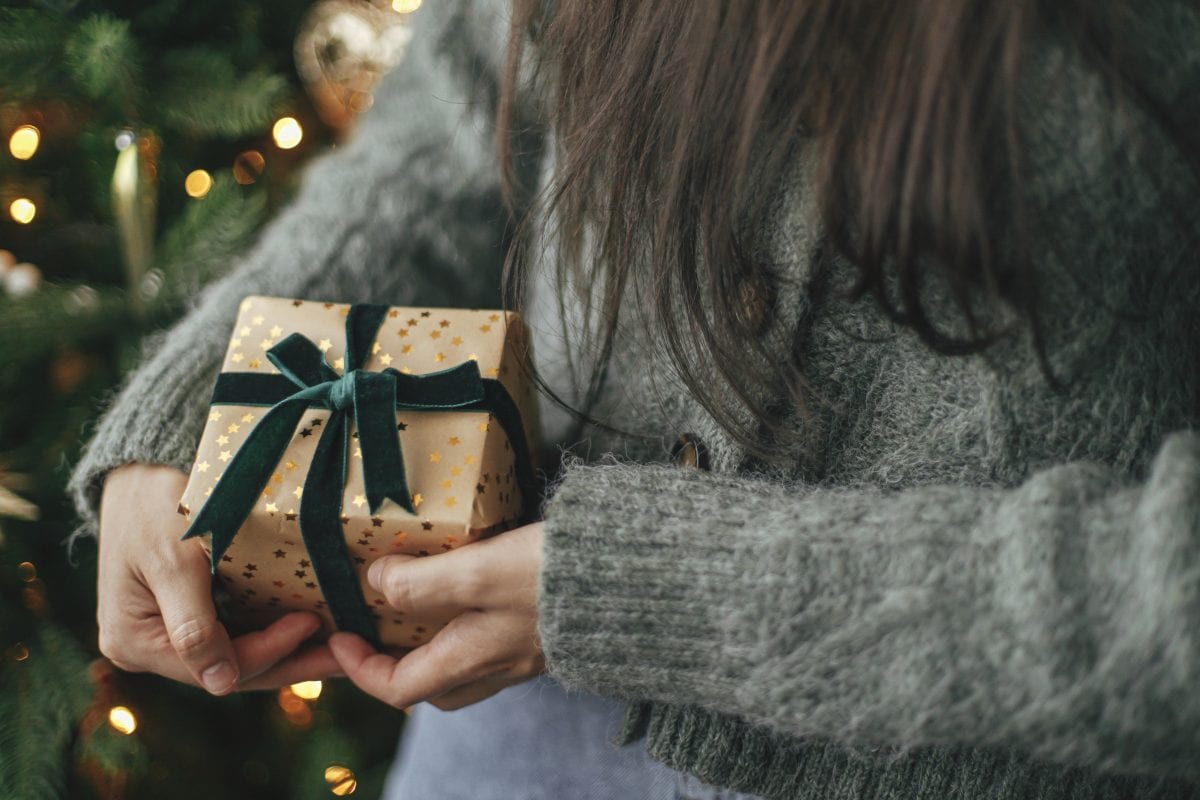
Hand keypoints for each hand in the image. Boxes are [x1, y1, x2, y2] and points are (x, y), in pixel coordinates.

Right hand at [97, 463, 342, 693]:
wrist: (139, 470)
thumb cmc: (154, 506)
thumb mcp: (174, 562)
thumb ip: (194, 628)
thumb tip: (219, 685)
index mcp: (135, 643)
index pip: (216, 664)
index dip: (269, 650)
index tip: (312, 624)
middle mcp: (148, 649)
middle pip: (231, 669)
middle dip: (290, 662)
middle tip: (345, 656)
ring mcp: (169, 634)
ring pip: (238, 656)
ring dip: (288, 653)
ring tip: (340, 649)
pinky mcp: (189, 616)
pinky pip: (235, 633)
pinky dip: (272, 632)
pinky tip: (312, 629)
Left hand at [328, 521, 546, 710]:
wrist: (638, 579)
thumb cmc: (557, 576)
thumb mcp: (480, 572)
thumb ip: (423, 580)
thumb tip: (377, 583)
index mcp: (472, 659)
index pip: (398, 688)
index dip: (359, 668)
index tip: (340, 635)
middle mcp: (498, 665)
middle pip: (430, 685)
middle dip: (394, 663)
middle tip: (373, 626)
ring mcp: (527, 652)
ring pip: (463, 664)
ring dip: (432, 642)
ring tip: (417, 603)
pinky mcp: (549, 630)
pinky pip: (494, 641)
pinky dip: (468, 624)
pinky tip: (474, 589)